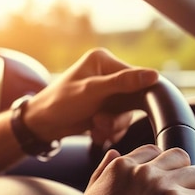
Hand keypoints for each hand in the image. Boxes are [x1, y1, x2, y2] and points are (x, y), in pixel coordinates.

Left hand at [23, 48, 158, 145]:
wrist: (40, 125)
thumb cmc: (59, 103)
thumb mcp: (91, 91)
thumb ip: (122, 83)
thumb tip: (154, 76)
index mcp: (102, 61)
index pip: (136, 75)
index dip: (138, 95)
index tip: (130, 109)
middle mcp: (106, 74)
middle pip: (133, 97)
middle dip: (120, 116)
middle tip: (104, 123)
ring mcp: (105, 93)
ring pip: (126, 113)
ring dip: (113, 125)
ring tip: (96, 129)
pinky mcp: (103, 109)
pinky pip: (118, 122)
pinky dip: (109, 131)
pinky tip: (95, 134)